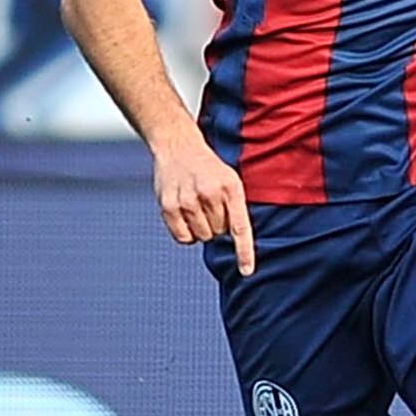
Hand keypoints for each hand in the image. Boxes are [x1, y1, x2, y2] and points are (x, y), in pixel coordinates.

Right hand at [153, 136, 254, 273]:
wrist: (179, 145)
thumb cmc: (209, 168)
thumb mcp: (231, 180)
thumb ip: (235, 208)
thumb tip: (236, 240)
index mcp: (230, 187)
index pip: (240, 227)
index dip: (244, 252)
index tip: (246, 271)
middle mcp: (209, 193)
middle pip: (219, 234)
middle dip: (218, 225)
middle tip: (211, 205)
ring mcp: (187, 200)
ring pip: (201, 237)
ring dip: (202, 228)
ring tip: (198, 207)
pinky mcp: (168, 205)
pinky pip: (182, 237)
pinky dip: (186, 232)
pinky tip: (186, 214)